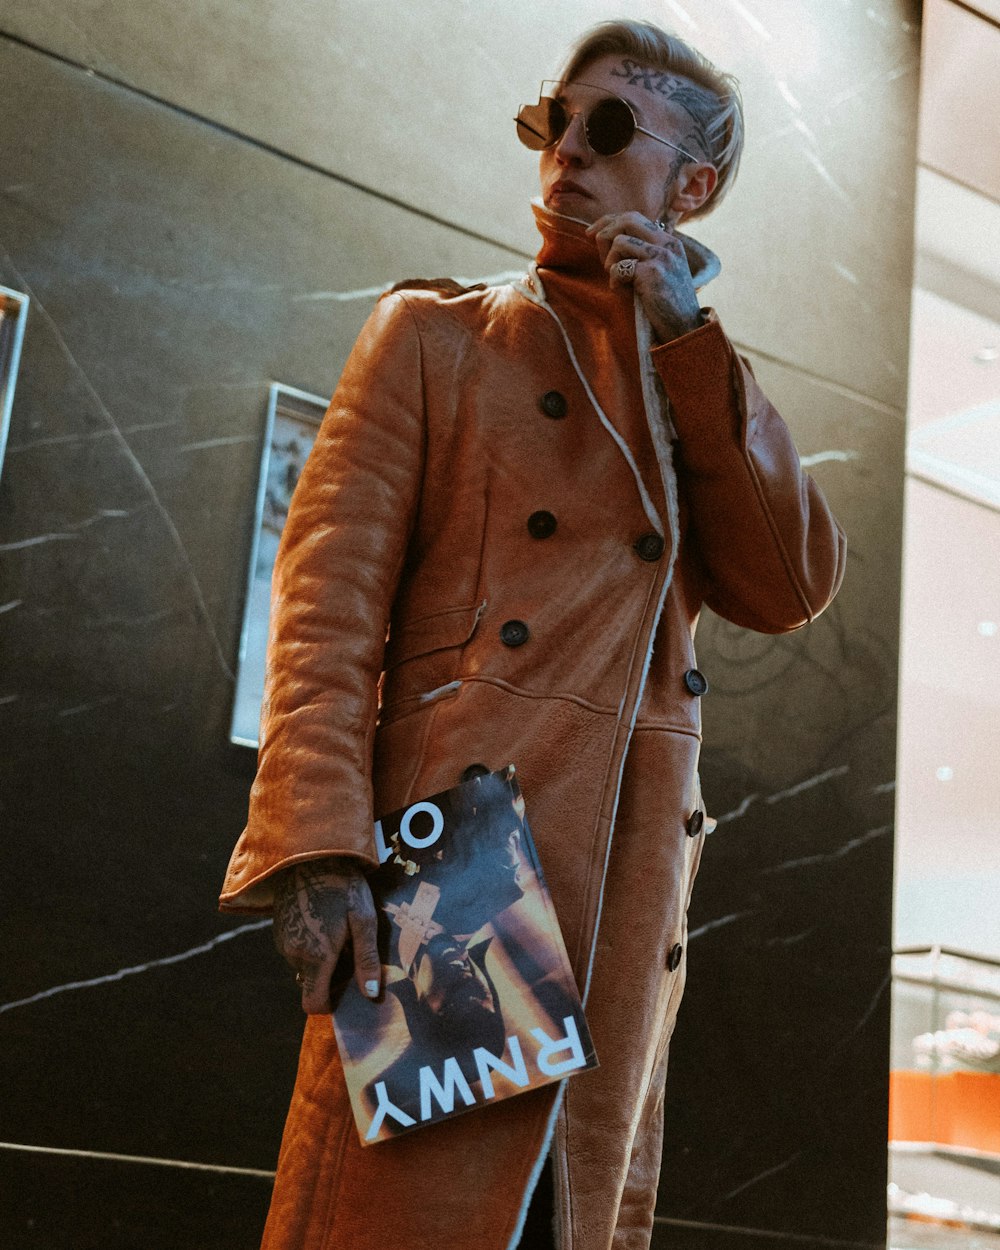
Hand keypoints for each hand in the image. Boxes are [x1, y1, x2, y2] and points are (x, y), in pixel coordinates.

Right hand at [272, 858, 380, 1013]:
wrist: (308, 853)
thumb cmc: (342, 885)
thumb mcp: (363, 919)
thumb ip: (366, 959)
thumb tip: (371, 995)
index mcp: (316, 957)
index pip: (313, 1004)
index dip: (330, 1004)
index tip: (347, 989)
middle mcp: (294, 955)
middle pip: (313, 982)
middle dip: (331, 973)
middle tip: (350, 945)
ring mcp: (283, 941)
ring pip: (305, 964)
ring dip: (321, 956)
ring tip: (339, 926)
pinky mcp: (278, 928)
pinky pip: (296, 948)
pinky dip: (310, 942)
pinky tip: (324, 917)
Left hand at [586, 211, 703, 343]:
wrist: (682, 327)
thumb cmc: (663, 303)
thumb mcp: (657, 271)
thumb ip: (640, 253)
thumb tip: (601, 237)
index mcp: (669, 241)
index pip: (633, 216)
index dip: (608, 221)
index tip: (590, 233)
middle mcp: (667, 244)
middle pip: (626, 220)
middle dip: (605, 235)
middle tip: (600, 256)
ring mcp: (661, 256)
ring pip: (619, 243)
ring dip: (611, 264)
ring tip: (621, 281)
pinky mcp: (652, 273)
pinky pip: (618, 268)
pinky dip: (615, 283)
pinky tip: (625, 293)